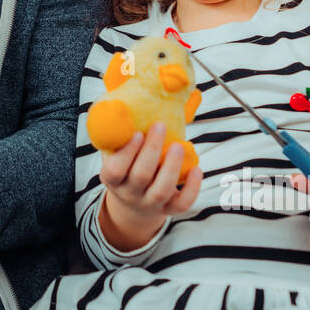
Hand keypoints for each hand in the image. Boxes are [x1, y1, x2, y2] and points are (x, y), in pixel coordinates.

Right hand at [98, 122, 201, 252]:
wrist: (133, 202)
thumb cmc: (125, 167)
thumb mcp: (115, 153)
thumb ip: (119, 134)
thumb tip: (127, 99)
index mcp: (112, 178)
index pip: (115, 169)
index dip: (127, 152)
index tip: (137, 133)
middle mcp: (130, 193)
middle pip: (140, 176)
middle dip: (152, 150)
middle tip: (160, 126)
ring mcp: (150, 203)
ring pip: (161, 191)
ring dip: (171, 167)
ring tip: (179, 145)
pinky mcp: (169, 209)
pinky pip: (182, 204)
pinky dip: (192, 188)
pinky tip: (197, 169)